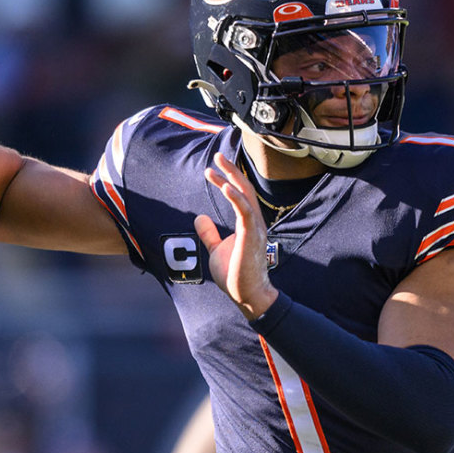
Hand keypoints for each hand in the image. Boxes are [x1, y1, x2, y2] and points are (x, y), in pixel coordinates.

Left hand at [194, 152, 278, 319]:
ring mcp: (254, 229)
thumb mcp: (216, 250)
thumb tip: (199, 217)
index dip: (227, 180)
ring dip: (231, 180)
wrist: (247, 295)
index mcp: (248, 224)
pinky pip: (246, 212)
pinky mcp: (251, 237)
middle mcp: (254, 222)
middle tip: (217, 156)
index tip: (212, 169)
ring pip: (245, 197)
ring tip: (216, 167)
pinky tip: (225, 187)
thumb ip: (209, 234)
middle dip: (231, 172)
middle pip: (244, 190)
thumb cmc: (235, 275)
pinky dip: (236, 198)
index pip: (239, 195)